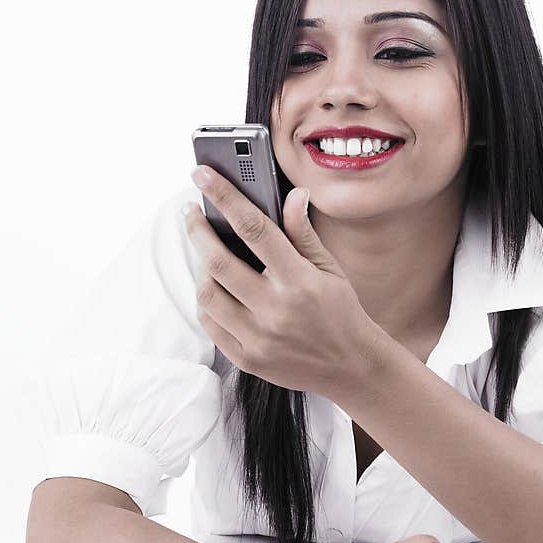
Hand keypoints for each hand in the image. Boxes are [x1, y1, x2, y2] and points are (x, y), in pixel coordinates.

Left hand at [184, 165, 383, 398]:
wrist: (351, 367)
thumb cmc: (341, 312)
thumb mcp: (329, 269)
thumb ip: (304, 232)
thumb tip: (292, 195)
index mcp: (299, 281)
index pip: (253, 228)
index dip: (224, 196)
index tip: (203, 175)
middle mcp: (275, 310)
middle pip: (218, 260)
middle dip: (197, 229)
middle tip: (191, 213)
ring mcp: (258, 338)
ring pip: (207, 293)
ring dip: (200, 267)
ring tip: (206, 253)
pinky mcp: (246, 359)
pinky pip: (210, 323)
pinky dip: (206, 300)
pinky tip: (214, 287)